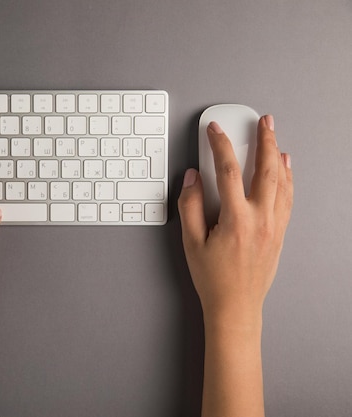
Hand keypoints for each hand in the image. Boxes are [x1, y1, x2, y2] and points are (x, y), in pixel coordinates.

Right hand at [177, 115, 292, 416]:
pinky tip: (285, 170)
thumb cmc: (213, 278)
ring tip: (275, 138)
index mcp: (236, 219)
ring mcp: (274, 225)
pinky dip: (287, 178)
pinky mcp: (280, 232)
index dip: (220, 145)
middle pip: (265, 169)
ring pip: (281, 182)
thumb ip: (190, 206)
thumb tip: (192, 178)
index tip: (215, 130)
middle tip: (263, 121)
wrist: (236, 306)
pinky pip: (287, 197)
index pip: (228, 171)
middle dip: (264, 140)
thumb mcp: (191, 242)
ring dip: (278, 156)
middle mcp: (261, 218)